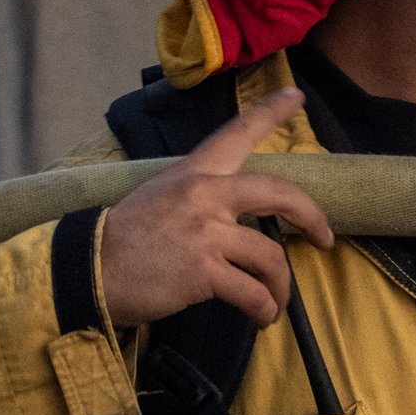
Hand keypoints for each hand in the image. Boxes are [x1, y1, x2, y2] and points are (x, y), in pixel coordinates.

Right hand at [97, 88, 334, 326]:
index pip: (236, 134)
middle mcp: (205, 194)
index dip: (270, 113)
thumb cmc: (125, 240)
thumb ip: (199, 198)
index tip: (295, 96)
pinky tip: (262, 317)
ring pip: (271, 256)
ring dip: (281, 287)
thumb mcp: (160, 198)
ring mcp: (206, 232)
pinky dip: (264, 309)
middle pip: (279, 194)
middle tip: (324, 237)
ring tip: (276, 304)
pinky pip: (253, 292)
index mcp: (193, 173)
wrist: (91, 271)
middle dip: (311, 217)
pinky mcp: (204, 270)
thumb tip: (235, 218)